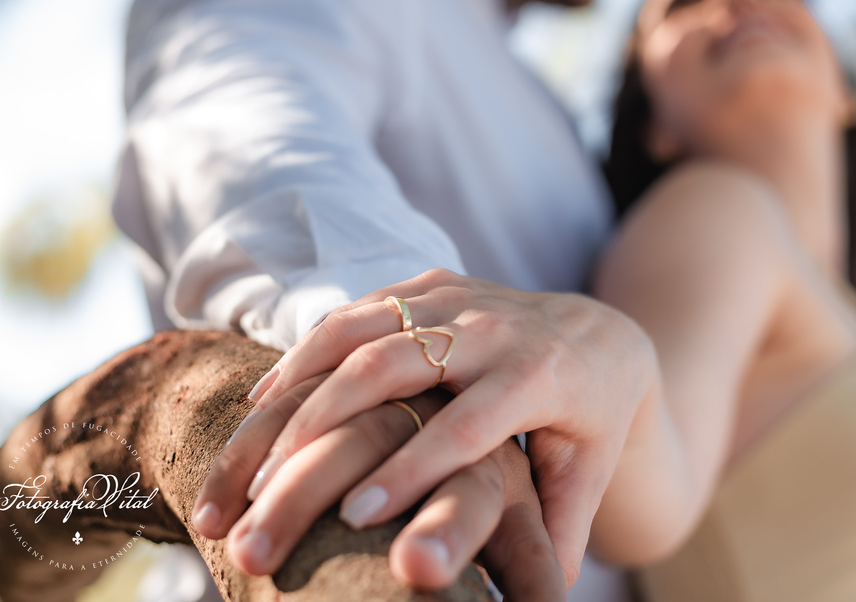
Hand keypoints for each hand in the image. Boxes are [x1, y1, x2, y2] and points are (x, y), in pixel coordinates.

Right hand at [224, 268, 656, 583]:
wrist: (601, 333)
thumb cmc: (590, 420)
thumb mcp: (588, 472)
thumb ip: (561, 530)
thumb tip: (545, 599)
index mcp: (539, 376)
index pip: (467, 425)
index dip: (412, 468)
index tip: (355, 516)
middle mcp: (495, 327)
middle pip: (398, 364)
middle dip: (329, 421)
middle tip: (275, 485)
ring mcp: (459, 297)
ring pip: (365, 327)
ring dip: (301, 381)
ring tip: (255, 444)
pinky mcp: (431, 284)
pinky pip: (359, 309)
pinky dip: (308, 350)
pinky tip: (266, 397)